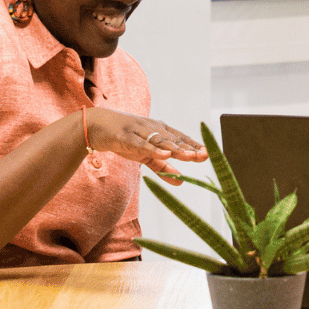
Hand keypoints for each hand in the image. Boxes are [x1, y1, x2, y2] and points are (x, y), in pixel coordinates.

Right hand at [84, 108, 207, 183]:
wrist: (98, 127)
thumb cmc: (126, 140)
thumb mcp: (146, 156)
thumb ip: (163, 168)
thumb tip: (181, 181)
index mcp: (160, 132)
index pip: (181, 139)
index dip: (195, 146)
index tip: (210, 154)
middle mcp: (153, 130)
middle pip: (175, 141)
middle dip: (190, 148)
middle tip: (205, 156)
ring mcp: (141, 133)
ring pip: (162, 142)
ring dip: (176, 149)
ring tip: (190, 156)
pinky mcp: (128, 138)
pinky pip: (143, 145)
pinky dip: (154, 150)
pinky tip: (165, 155)